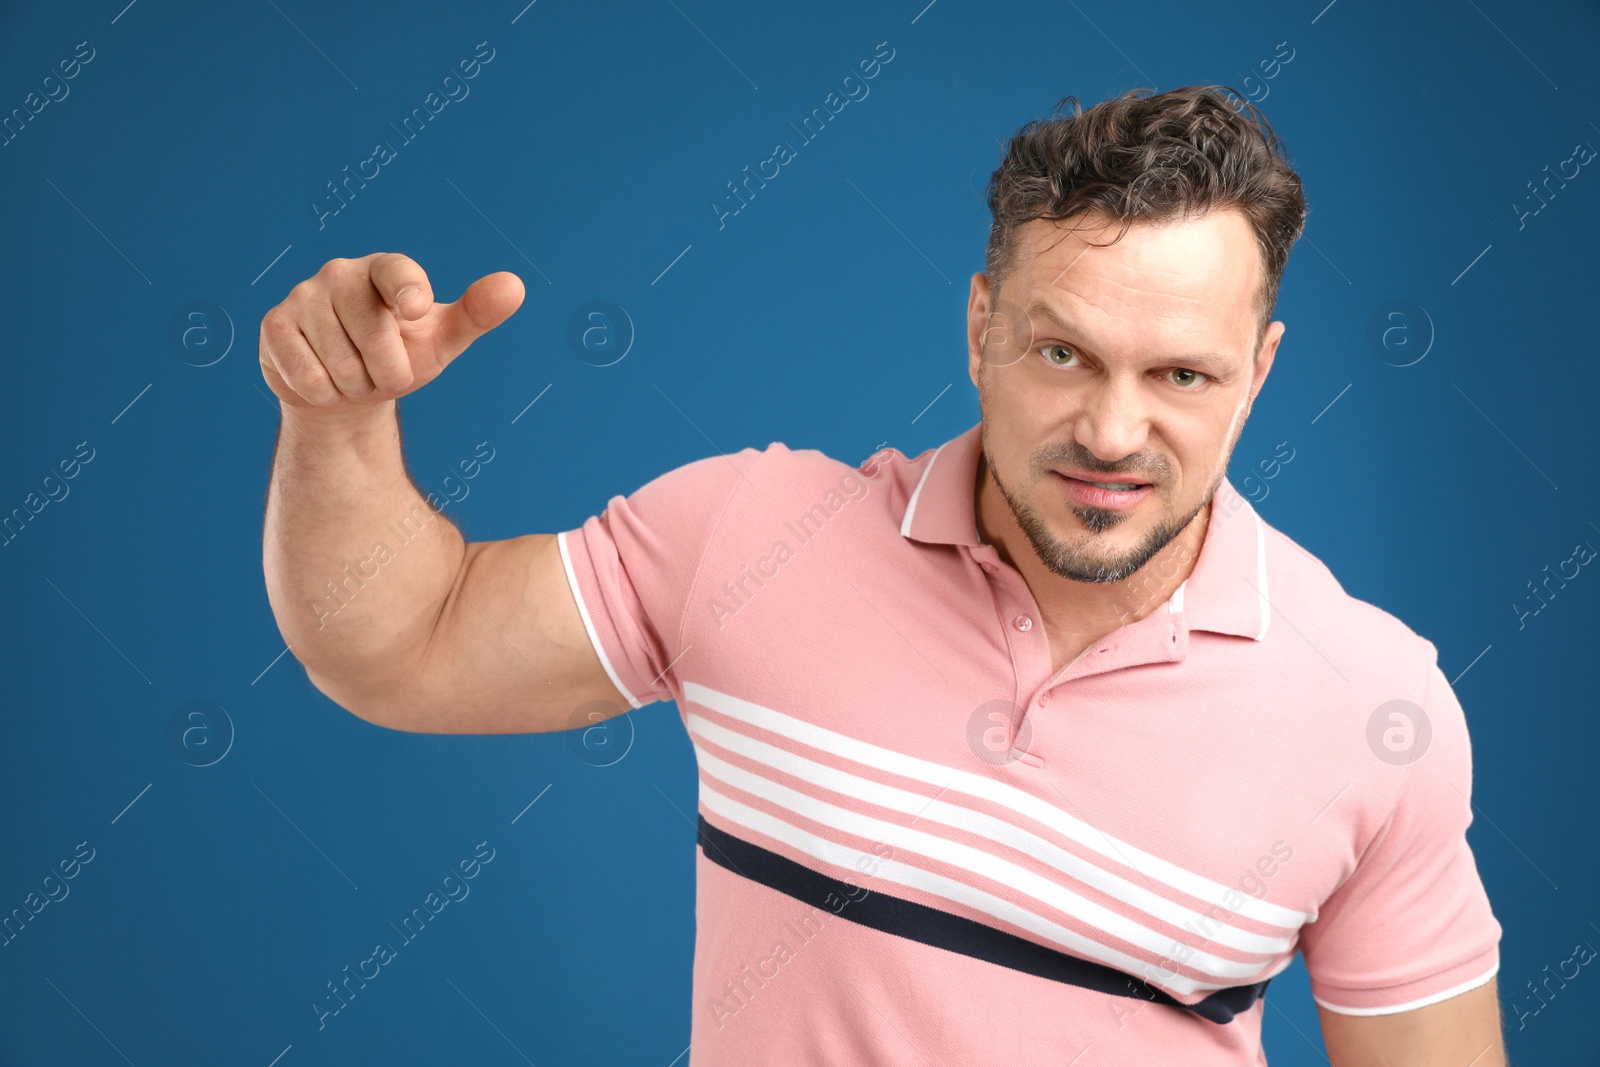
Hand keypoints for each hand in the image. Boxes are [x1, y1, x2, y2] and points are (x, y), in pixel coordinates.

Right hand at [259, 253, 524, 419]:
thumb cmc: (398, 356)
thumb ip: (477, 314)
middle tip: (382, 370)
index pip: (396, 271)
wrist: (345, 390)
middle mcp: (340, 273)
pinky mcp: (274, 326)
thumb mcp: (441, 341)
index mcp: (384, 271)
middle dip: (389, 372)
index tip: (414, 311)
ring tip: (353, 373)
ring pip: (342, 364)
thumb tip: (515, 286)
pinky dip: (326, 394)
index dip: (407, 290)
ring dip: (356, 386)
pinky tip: (323, 380)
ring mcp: (302, 297)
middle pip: (376, 337)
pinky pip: (310, 377)